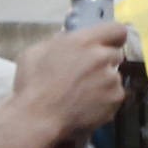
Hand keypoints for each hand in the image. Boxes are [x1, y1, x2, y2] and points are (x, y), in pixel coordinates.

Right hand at [6, 20, 131, 137]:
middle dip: (104, 61)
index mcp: (83, 42)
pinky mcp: (116, 98)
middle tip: (86, 73)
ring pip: (114, 76)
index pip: (116, 29)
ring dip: (103, 82)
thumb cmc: (31, 84)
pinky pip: (115, 95)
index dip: (112, 37)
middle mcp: (102, 57)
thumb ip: (58, 42)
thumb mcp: (36, 52)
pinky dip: (104, 99)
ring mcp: (111, 79)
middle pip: (115, 54)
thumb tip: (69, 38)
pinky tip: (86, 104)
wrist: (37, 117)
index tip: (107, 43)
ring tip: (81, 93)